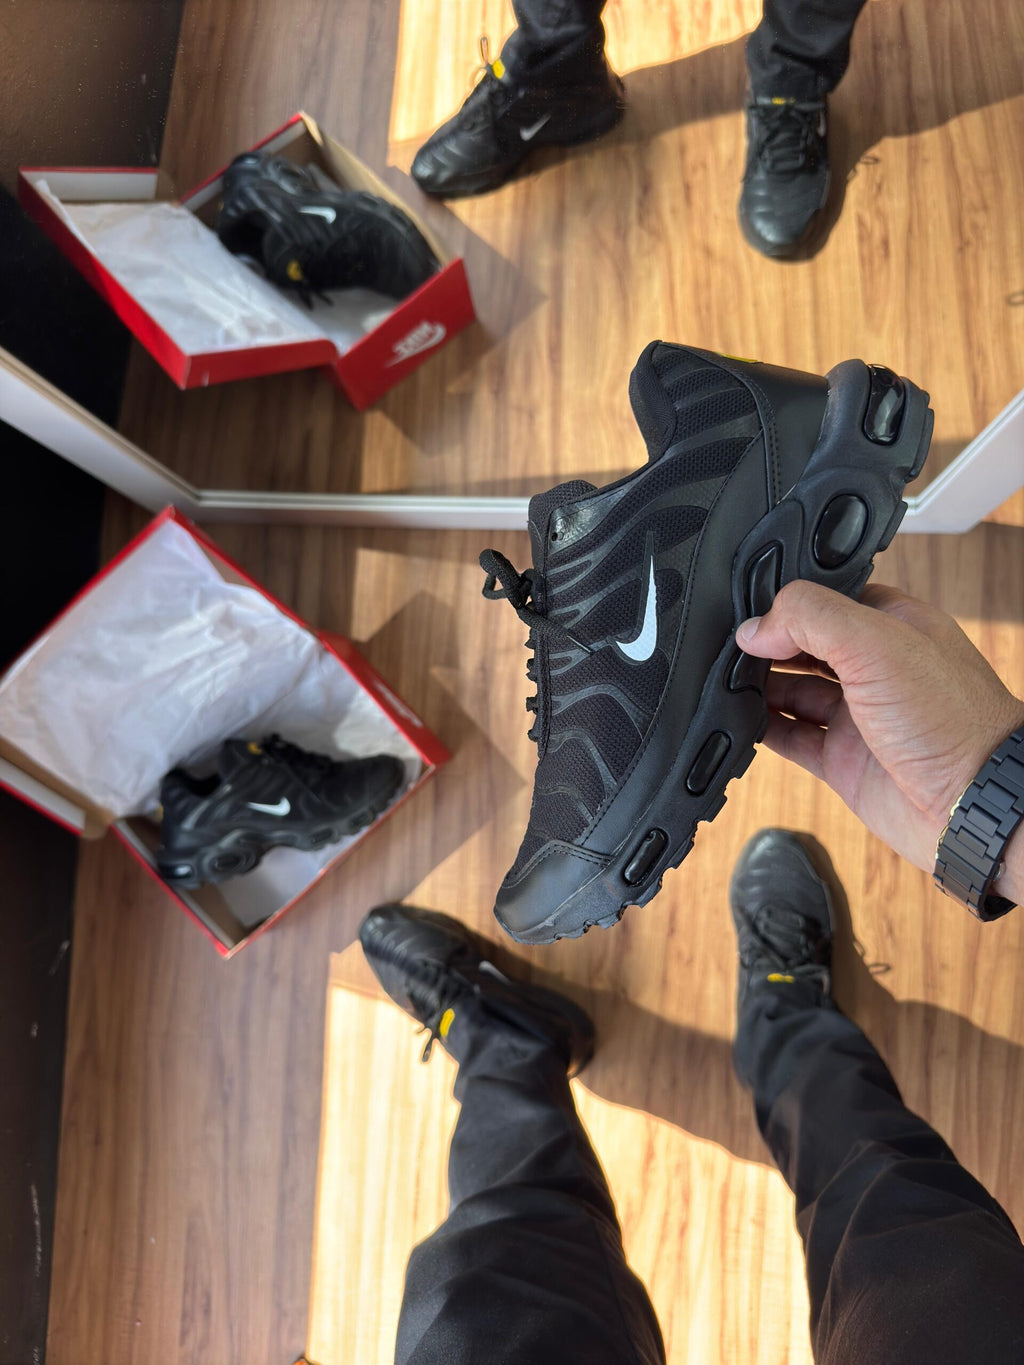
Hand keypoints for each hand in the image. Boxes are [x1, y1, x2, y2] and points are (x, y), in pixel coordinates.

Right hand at [736, 581, 1023, 900]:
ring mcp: (859, 716)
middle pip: (804, 645)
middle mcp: (875, 668)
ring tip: (724, 681)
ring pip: (793, 691)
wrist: (971, 806)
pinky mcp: (844, 760)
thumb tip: (756, 627)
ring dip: (759, 686)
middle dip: (767, 644)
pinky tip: (738, 720)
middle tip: (729, 647)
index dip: (788, 604)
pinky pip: (791, 737)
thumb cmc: (951, 721)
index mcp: (893, 627)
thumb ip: (812, 619)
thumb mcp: (878, 644)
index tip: (750, 612)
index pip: (827, 600)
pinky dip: (763, 729)